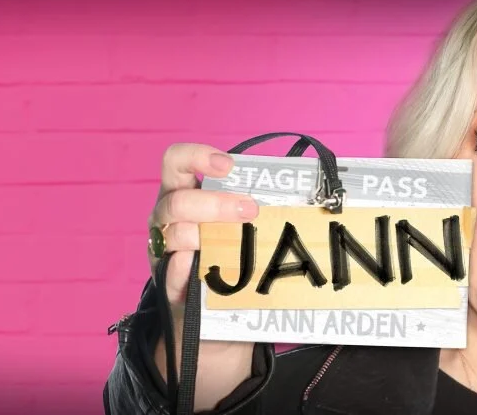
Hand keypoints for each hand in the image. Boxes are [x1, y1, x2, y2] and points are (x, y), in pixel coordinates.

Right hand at [148, 143, 258, 410]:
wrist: (211, 320)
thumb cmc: (229, 257)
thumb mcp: (239, 226)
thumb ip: (258, 208)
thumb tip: (311, 196)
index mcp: (184, 195)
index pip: (176, 162)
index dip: (197, 156)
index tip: (229, 165)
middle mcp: (168, 220)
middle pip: (177, 202)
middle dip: (214, 205)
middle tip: (249, 211)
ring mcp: (164, 252)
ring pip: (174, 235)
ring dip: (201, 235)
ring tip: (229, 244)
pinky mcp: (169, 286)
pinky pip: (171, 275)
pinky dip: (183, 270)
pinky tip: (196, 269)